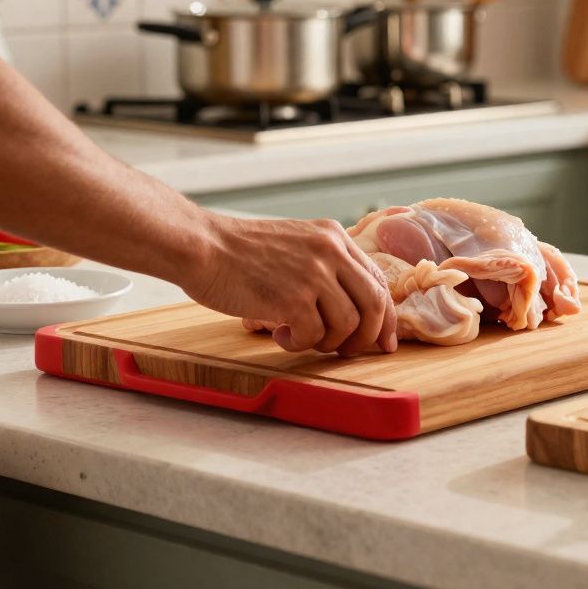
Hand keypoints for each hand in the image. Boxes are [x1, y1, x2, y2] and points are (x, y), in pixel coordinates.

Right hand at [182, 215, 396, 354]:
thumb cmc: (239, 253)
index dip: (386, 316)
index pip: (377, 279)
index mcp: (333, 236)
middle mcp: (331, 251)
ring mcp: (314, 273)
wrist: (202, 246)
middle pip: (375, 303)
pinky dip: (300, 344)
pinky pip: (315, 335)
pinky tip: (280, 336)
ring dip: (327, 342)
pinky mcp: (293, 297)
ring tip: (299, 337)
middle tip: (347, 352)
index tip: (384, 341)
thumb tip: (354, 310)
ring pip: (349, 324)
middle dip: (367, 337)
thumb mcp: (295, 245)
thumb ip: (325, 266)